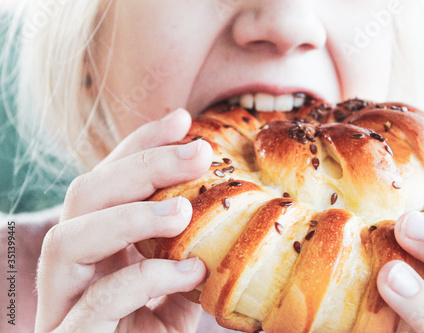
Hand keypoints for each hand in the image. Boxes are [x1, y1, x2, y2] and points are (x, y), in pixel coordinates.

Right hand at [35, 109, 212, 331]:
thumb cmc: (155, 331)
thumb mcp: (177, 282)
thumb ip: (184, 244)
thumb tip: (215, 196)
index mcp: (98, 243)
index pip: (109, 179)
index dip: (140, 145)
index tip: (182, 119)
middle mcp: (73, 266)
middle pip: (84, 195)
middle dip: (141, 165)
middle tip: (198, 151)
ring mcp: (65, 302)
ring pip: (67, 239)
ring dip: (129, 214)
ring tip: (182, 210)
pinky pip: (97, 299)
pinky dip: (145, 276)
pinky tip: (189, 272)